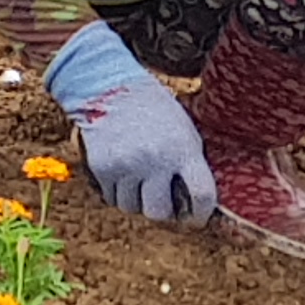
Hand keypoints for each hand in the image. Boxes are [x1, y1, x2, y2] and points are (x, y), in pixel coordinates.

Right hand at [46, 22, 213, 226]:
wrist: (108, 86)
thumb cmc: (154, 110)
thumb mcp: (183, 131)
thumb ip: (189, 165)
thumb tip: (192, 203)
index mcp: (183, 150)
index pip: (202, 195)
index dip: (201, 214)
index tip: (195, 218)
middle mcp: (155, 160)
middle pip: (159, 212)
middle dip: (160, 209)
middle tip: (159, 199)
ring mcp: (126, 164)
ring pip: (131, 207)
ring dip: (135, 199)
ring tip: (137, 180)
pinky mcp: (101, 166)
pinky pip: (111, 197)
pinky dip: (117, 191)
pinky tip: (121, 172)